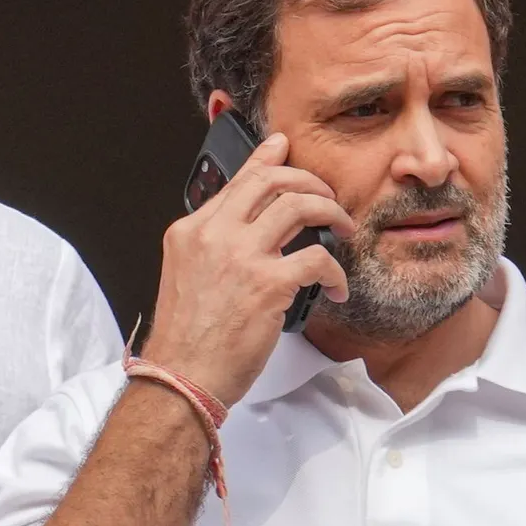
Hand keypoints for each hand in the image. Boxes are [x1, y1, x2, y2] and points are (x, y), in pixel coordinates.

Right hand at [142, 132, 353, 406]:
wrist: (181, 378)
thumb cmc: (187, 340)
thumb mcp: (187, 276)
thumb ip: (213, 246)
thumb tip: (247, 231)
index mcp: (191, 231)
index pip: (236, 182)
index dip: (266, 160)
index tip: (282, 146)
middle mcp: (214, 235)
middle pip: (271, 181)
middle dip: (309, 180)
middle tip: (327, 195)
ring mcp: (241, 257)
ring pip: (299, 205)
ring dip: (331, 212)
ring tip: (343, 229)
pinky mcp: (268, 284)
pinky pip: (317, 258)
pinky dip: (335, 272)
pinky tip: (336, 288)